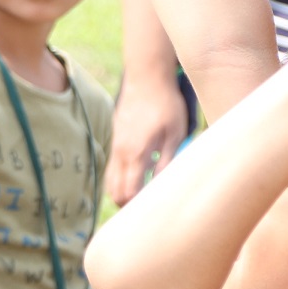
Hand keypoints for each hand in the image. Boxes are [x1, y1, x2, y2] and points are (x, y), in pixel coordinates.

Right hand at [105, 79, 190, 205]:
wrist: (146, 77)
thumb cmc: (166, 104)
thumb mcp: (175, 133)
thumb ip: (169, 161)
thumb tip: (165, 187)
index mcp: (135, 153)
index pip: (128, 192)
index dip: (138, 207)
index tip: (154, 212)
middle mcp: (120, 152)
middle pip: (115, 191)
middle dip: (129, 204)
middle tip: (150, 208)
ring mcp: (115, 144)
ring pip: (111, 180)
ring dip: (124, 191)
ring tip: (145, 195)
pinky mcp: (116, 138)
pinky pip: (114, 166)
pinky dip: (123, 177)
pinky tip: (141, 175)